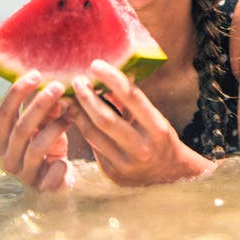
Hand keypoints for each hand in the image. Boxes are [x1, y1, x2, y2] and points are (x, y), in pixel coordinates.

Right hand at [0, 71, 74, 192]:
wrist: (60, 180)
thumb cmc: (49, 144)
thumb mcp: (44, 123)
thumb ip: (43, 106)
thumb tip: (50, 82)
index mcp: (0, 141)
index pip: (4, 113)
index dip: (17, 92)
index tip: (36, 73)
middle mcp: (6, 158)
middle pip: (20, 128)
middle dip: (40, 105)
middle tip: (59, 86)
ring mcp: (23, 175)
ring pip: (36, 148)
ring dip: (55, 129)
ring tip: (72, 115)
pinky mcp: (41, 188)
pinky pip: (49, 174)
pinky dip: (58, 166)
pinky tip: (65, 161)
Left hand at [68, 60, 213, 185]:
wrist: (170, 175)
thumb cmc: (160, 138)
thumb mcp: (154, 118)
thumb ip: (131, 102)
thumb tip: (107, 77)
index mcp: (157, 128)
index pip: (131, 97)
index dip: (111, 78)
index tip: (95, 64)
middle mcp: (142, 148)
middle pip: (105, 118)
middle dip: (86, 97)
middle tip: (77, 81)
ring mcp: (126, 164)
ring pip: (93, 134)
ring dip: (78, 114)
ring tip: (69, 99)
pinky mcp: (112, 174)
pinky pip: (94, 147)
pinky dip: (84, 130)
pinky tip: (77, 118)